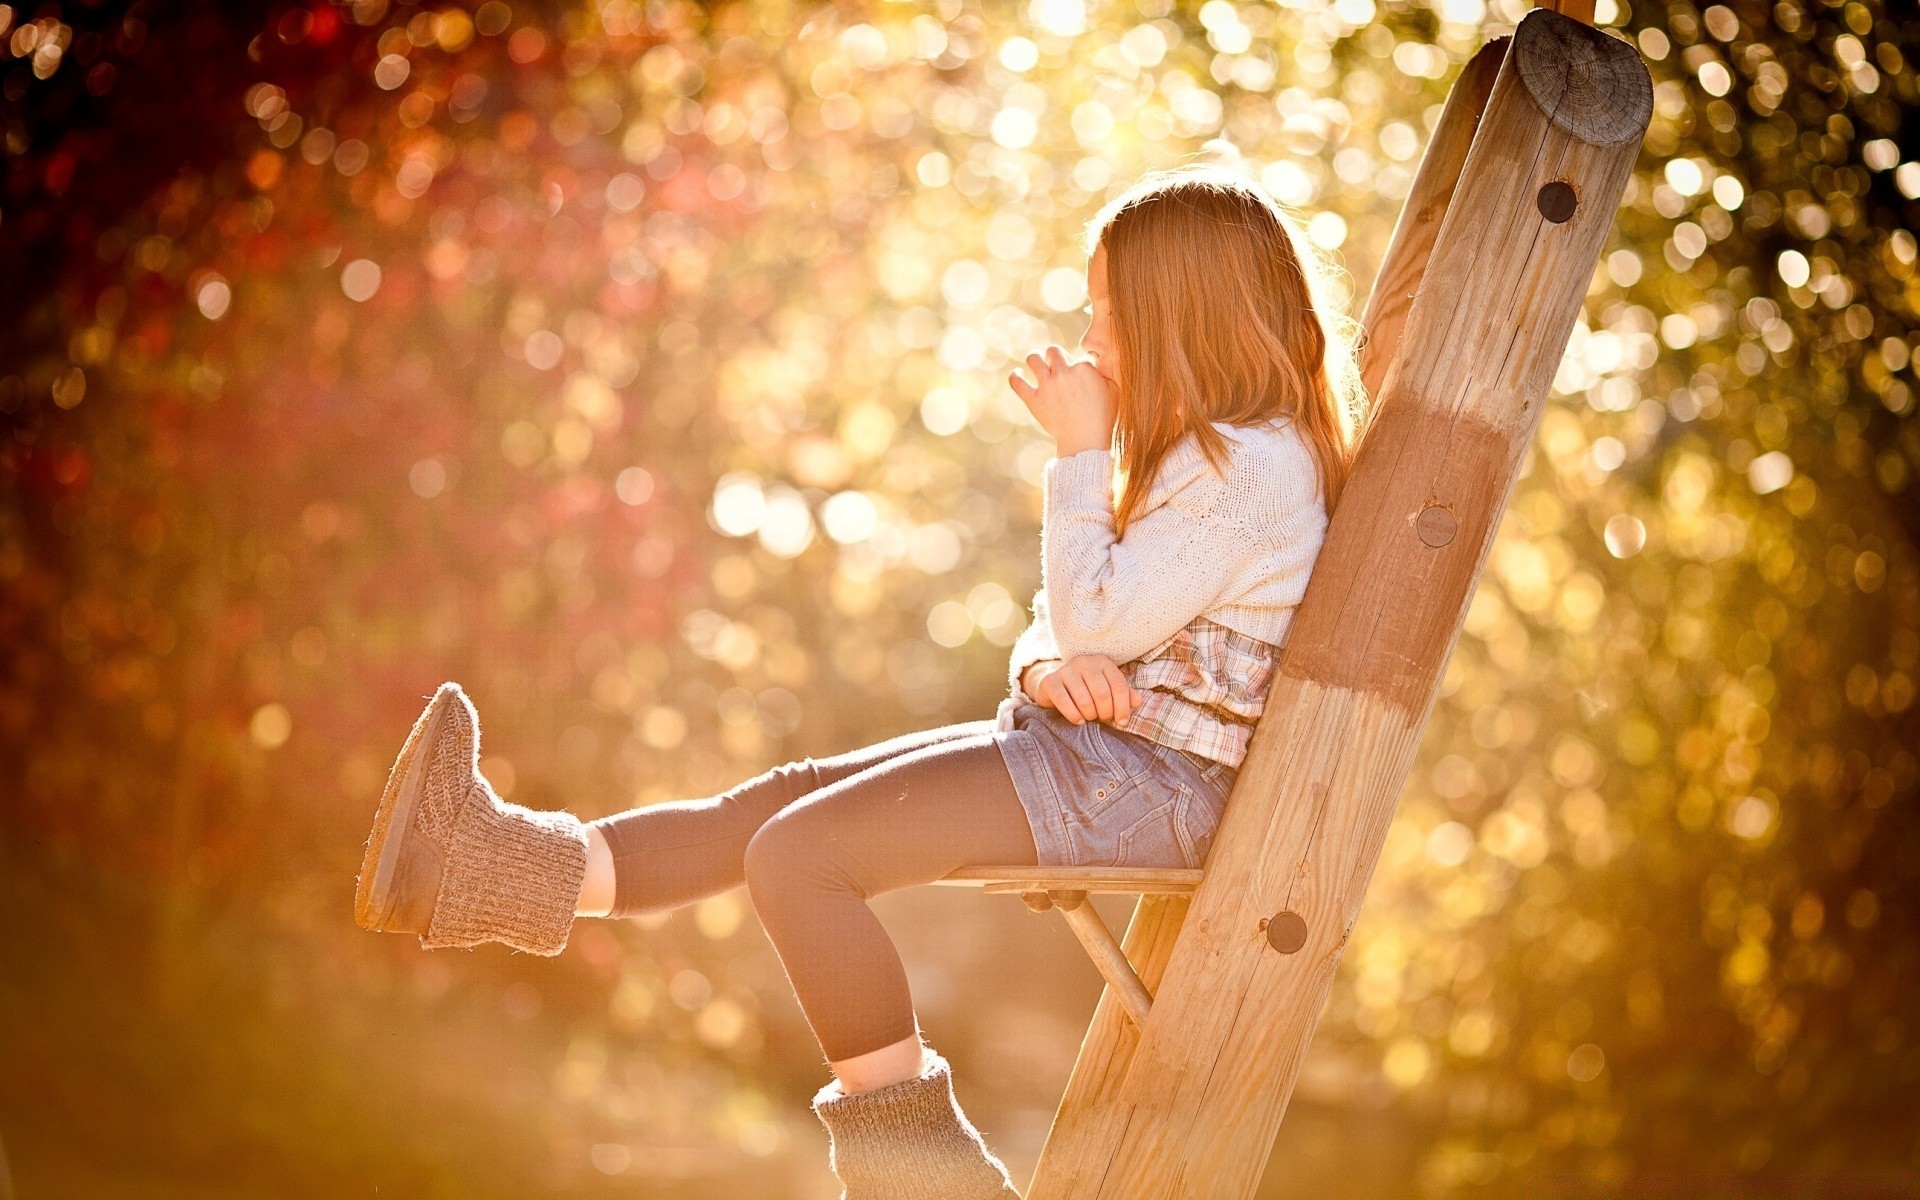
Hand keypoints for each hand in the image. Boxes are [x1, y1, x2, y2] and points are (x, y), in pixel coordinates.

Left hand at [1008, 345, 1114, 456]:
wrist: (1086, 442)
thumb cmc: (1103, 417)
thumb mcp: (1113, 390)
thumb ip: (1103, 372)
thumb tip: (1093, 364)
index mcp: (1083, 368)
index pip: (1076, 357)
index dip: (1076, 366)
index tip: (1078, 377)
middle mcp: (1063, 373)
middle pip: (1053, 351)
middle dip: (1054, 356)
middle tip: (1055, 364)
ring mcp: (1047, 386)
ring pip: (1033, 359)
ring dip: (1034, 358)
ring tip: (1036, 361)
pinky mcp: (1034, 401)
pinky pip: (1017, 383)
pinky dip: (1015, 376)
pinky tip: (1017, 374)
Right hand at [1023, 654, 1143, 725]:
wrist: (1054, 687)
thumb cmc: (1086, 690)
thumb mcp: (1107, 690)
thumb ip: (1124, 695)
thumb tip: (1137, 701)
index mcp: (1103, 662)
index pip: (1119, 686)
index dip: (1123, 707)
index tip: (1122, 721)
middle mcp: (1084, 662)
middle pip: (1103, 694)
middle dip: (1105, 713)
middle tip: (1102, 719)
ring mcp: (1066, 670)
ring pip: (1084, 700)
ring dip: (1090, 715)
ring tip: (1090, 718)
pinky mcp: (1050, 681)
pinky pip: (1064, 701)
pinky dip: (1074, 715)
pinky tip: (1079, 720)